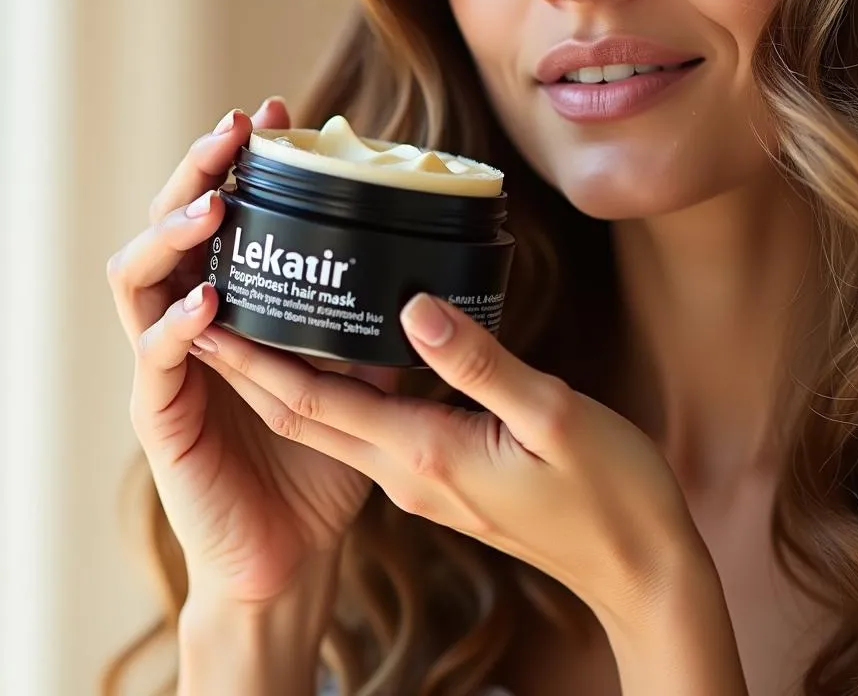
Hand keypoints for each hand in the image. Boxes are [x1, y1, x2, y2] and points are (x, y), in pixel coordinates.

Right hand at [107, 98, 400, 610]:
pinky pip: (156, 361)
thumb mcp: (358, 376)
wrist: (290, 550)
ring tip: (214, 204)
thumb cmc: (320, 460)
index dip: (241, 163)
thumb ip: (368, 326)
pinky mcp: (162, 417)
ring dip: (173, 235)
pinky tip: (210, 301)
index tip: (280, 115)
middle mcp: (190, 324)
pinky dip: (179, 326)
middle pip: (171, 229)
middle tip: (235, 131)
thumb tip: (424, 276)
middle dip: (197, 173)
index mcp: (232, 306)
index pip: (224, 217)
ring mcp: (168, 367)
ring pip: (140, 280)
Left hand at [187, 293, 710, 624]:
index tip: (203, 317)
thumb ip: (479, 363)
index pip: (310, 403)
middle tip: (208, 310)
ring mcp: (422, 482)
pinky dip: (336, 394)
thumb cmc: (607, 493)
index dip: (251, 361)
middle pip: (303, 416)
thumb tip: (415, 306)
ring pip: (331, 426)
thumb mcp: (551, 416)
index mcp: (423, 454)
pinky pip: (369, 432)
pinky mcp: (443, 480)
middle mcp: (407, 472)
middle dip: (247, 368)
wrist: (635, 568)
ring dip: (284, 381)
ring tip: (261, 324)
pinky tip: (344, 361)